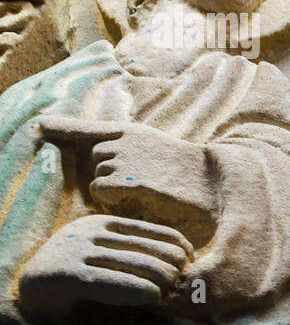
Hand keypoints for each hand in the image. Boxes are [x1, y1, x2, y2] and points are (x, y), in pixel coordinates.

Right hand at [17, 214, 193, 320]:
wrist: (30, 287)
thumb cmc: (76, 271)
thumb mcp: (103, 252)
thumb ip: (131, 251)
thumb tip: (179, 260)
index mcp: (103, 223)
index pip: (152, 231)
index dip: (178, 246)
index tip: (190, 261)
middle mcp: (91, 233)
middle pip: (147, 249)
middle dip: (170, 266)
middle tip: (179, 283)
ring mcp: (77, 251)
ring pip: (133, 264)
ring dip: (158, 280)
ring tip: (168, 292)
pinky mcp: (67, 274)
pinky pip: (109, 282)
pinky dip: (134, 289)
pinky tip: (152, 296)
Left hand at [39, 116, 216, 231]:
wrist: (212, 183)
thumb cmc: (186, 173)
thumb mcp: (155, 152)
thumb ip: (128, 151)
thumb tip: (105, 164)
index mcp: (132, 132)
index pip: (90, 128)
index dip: (64, 127)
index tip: (43, 125)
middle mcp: (123, 141)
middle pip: (94, 161)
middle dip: (109, 175)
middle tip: (140, 183)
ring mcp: (125, 158)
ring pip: (96, 178)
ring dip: (114, 190)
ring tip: (145, 191)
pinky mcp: (128, 178)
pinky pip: (101, 191)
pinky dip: (114, 199)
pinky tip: (139, 198)